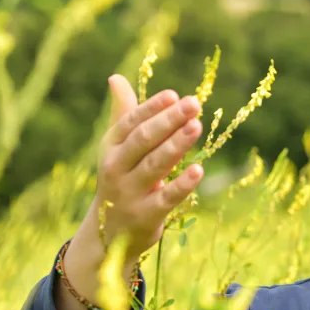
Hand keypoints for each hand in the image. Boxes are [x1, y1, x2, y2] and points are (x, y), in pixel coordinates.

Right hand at [92, 74, 204, 259]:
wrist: (110, 232)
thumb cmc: (122, 179)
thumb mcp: (117, 148)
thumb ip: (123, 115)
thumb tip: (115, 77)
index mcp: (111, 147)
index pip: (131, 122)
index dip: (152, 108)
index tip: (175, 95)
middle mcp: (116, 167)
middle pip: (144, 140)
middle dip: (169, 120)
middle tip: (194, 104)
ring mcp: (130, 192)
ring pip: (155, 165)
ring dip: (177, 144)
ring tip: (197, 125)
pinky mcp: (146, 215)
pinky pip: (166, 198)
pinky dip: (182, 184)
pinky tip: (199, 170)